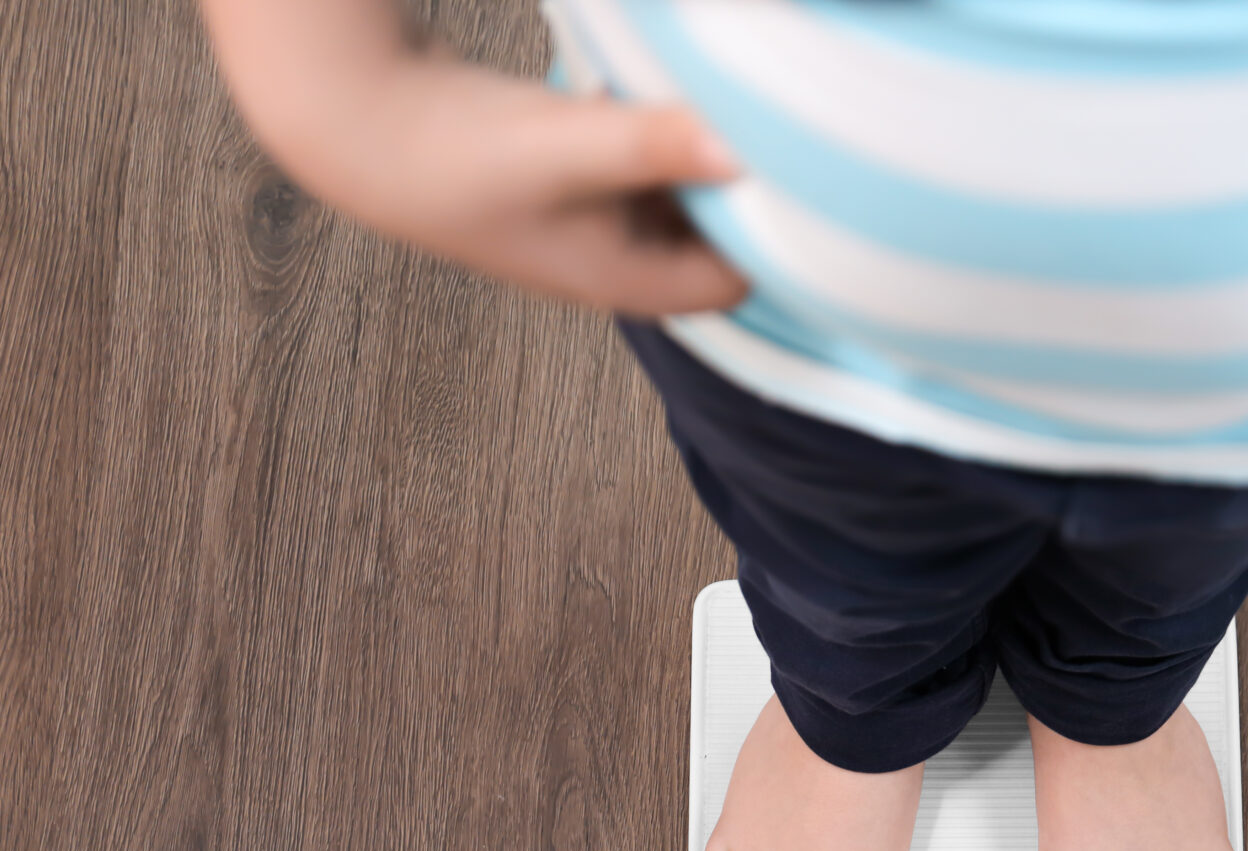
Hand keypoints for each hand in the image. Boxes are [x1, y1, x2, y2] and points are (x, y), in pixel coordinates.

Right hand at [278, 52, 747, 316]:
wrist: (354, 118)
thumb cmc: (454, 150)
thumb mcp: (569, 145)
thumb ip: (657, 145)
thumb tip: (745, 150)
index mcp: (627, 282)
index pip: (739, 280)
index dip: (779, 237)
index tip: (808, 176)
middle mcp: (619, 263)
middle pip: (717, 239)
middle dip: (748, 192)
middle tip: (787, 128)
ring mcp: (596, 221)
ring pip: (682, 196)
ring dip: (705, 155)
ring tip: (741, 102)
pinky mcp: (575, 177)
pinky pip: (648, 161)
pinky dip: (666, 131)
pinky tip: (674, 84)